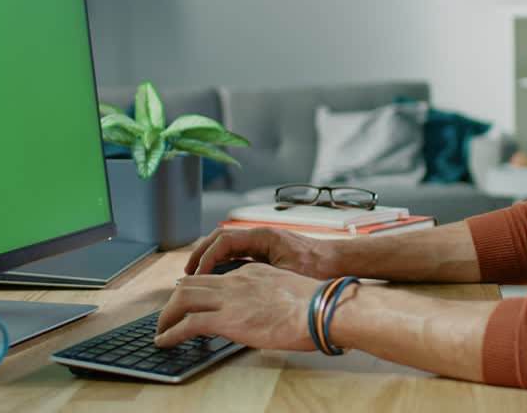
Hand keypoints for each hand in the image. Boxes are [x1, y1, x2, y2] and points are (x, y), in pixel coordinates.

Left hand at [154, 262, 319, 350]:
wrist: (320, 308)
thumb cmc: (314, 306)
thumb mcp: (286, 292)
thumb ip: (270, 297)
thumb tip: (266, 313)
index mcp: (251, 272)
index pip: (216, 277)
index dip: (199, 289)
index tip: (191, 300)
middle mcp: (236, 280)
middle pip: (192, 282)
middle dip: (175, 299)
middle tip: (168, 315)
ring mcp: (229, 298)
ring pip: (183, 298)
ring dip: (167, 314)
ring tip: (161, 330)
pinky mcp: (226, 319)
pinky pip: (188, 323)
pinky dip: (171, 332)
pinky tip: (165, 341)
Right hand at [186, 227, 338, 279]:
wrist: (339, 263)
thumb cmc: (318, 268)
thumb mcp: (286, 276)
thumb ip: (259, 279)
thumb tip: (233, 289)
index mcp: (263, 236)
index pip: (224, 241)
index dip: (206, 257)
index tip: (196, 275)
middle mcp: (260, 236)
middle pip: (221, 239)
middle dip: (201, 255)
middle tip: (187, 274)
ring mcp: (263, 243)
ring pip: (228, 246)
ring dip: (211, 259)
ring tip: (197, 277)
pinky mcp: (267, 253)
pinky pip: (238, 255)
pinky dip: (224, 264)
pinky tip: (218, 280)